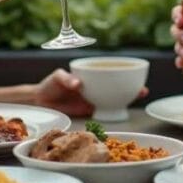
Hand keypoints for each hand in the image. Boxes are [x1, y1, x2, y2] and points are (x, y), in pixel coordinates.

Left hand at [33, 68, 148, 116]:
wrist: (40, 101)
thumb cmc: (49, 85)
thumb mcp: (57, 77)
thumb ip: (67, 79)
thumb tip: (78, 84)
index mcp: (90, 75)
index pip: (109, 72)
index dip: (123, 72)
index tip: (136, 73)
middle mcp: (95, 86)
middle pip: (117, 85)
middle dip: (131, 86)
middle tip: (143, 89)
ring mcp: (94, 98)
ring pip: (115, 97)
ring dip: (127, 98)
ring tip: (138, 97)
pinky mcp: (90, 111)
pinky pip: (105, 110)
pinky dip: (114, 110)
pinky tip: (122, 110)